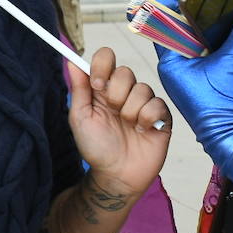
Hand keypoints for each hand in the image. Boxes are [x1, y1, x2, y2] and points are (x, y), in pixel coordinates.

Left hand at [66, 47, 171, 198]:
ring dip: (130, 110)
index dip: (103, 65)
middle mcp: (123, 92)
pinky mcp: (161, 116)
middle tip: (112, 112)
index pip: (106, 59)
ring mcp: (143, 103)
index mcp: (102, 89)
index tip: (97, 84)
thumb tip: (72, 61)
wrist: (116, 174)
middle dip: (116, 93)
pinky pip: (157, 104)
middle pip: (125, 72)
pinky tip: (142, 131)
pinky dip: (147, 118)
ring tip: (127, 126)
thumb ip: (79, 88)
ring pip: (142, 88)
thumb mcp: (80, 117)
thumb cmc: (96, 147)